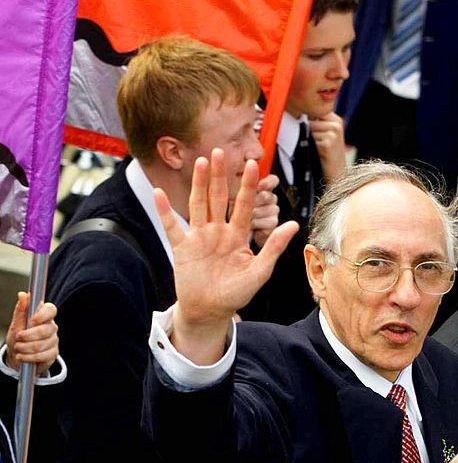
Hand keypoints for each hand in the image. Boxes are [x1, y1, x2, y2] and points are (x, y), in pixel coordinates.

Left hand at [6, 294, 58, 372]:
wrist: (19, 355)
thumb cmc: (18, 338)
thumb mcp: (16, 324)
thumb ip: (20, 309)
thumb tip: (23, 295)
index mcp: (44, 316)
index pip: (51, 310)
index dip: (42, 315)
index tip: (31, 321)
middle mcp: (51, 327)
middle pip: (45, 330)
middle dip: (28, 336)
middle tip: (18, 337)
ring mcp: (53, 341)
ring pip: (41, 345)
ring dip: (25, 348)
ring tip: (18, 348)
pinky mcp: (53, 354)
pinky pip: (42, 356)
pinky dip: (28, 357)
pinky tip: (22, 356)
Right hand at [157, 150, 297, 363]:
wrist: (210, 311)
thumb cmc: (236, 293)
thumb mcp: (259, 272)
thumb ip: (274, 247)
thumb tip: (294, 225)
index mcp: (238, 236)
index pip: (244, 206)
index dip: (248, 186)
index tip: (252, 165)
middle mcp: (218, 232)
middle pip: (219, 198)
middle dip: (220, 175)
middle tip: (219, 151)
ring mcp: (199, 237)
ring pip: (199, 204)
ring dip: (198, 184)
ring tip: (200, 162)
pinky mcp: (182, 248)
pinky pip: (172, 226)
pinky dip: (165, 211)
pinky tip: (158, 193)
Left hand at [309, 112, 346, 182]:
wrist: (338, 178)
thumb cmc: (327, 157)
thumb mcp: (324, 136)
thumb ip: (314, 123)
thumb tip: (293, 114)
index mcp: (335, 120)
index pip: (312, 110)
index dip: (304, 119)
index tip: (303, 130)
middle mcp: (336, 124)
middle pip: (308, 119)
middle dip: (304, 130)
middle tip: (311, 145)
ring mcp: (333, 133)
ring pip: (307, 129)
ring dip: (305, 140)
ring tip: (314, 151)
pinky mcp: (328, 144)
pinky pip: (308, 140)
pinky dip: (307, 148)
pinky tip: (315, 155)